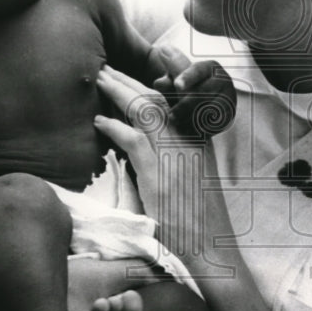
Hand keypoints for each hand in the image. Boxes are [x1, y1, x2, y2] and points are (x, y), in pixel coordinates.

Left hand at [95, 66, 229, 269]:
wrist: (212, 255)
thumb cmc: (199, 227)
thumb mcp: (190, 186)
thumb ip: (173, 162)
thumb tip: (143, 153)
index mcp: (201, 144)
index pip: (182, 99)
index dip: (168, 75)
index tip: (156, 55)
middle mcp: (192, 144)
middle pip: (159, 99)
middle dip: (130, 80)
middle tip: (107, 68)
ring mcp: (177, 157)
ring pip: (146, 111)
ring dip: (119, 92)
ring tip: (99, 80)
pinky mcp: (160, 175)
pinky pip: (134, 140)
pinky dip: (114, 127)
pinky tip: (99, 122)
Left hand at [152, 45, 235, 138]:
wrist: (203, 100)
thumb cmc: (186, 87)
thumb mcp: (176, 81)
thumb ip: (167, 82)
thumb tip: (158, 84)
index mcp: (209, 67)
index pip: (198, 70)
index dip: (188, 77)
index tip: (177, 85)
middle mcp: (223, 80)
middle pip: (204, 92)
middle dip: (185, 105)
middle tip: (171, 116)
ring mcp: (229, 97)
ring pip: (210, 109)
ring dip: (192, 118)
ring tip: (178, 124)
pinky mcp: (229, 115)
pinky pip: (216, 123)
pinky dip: (202, 128)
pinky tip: (190, 131)